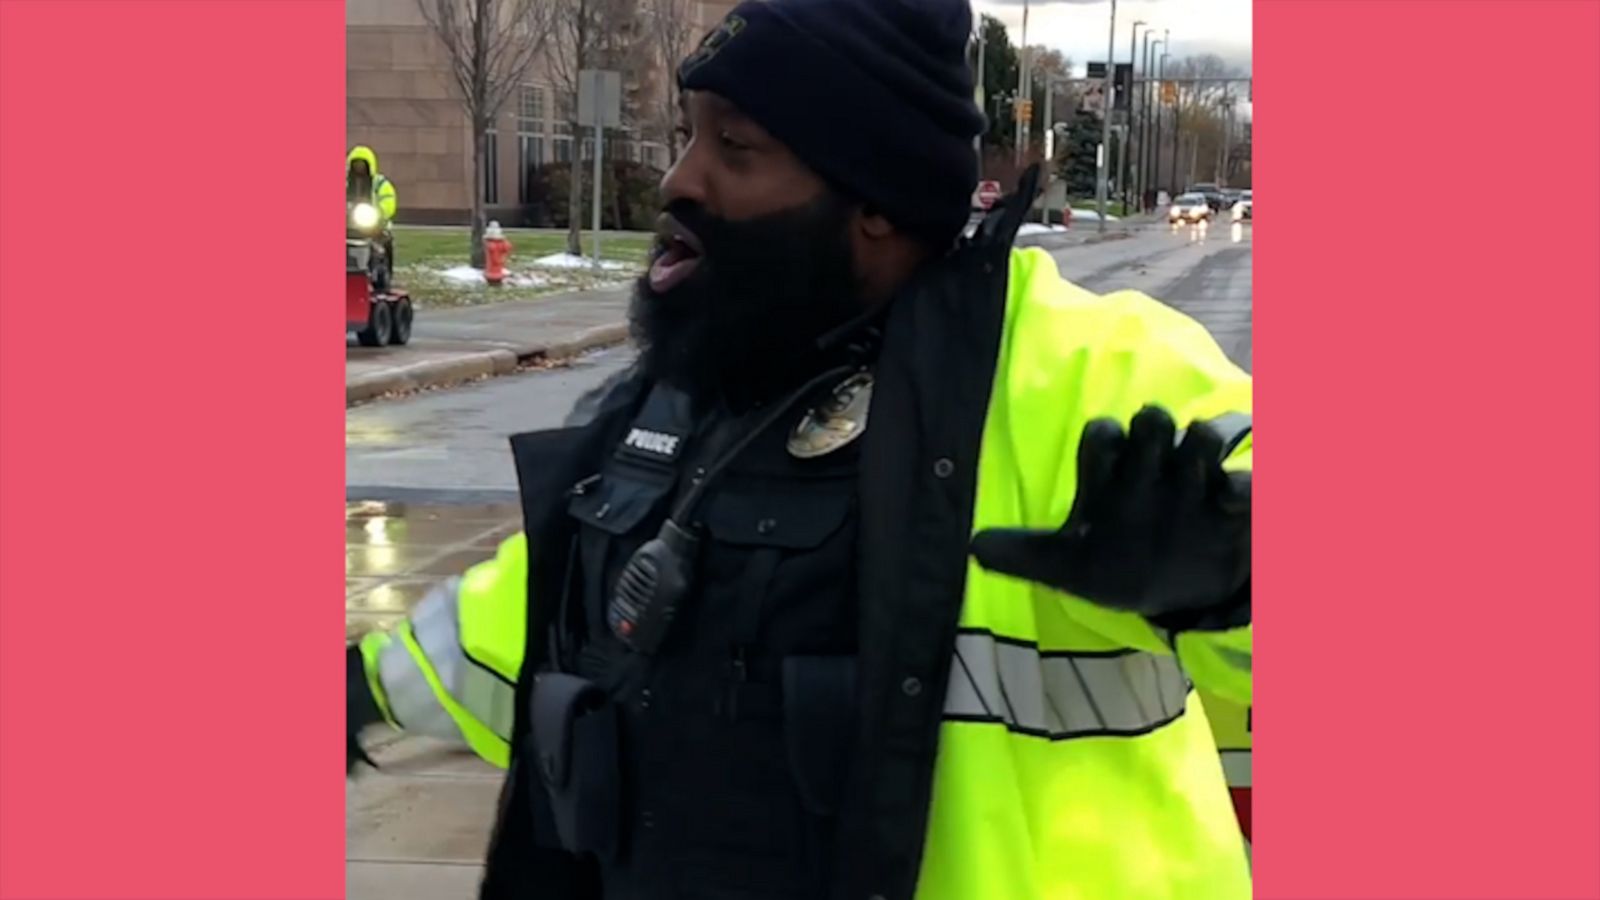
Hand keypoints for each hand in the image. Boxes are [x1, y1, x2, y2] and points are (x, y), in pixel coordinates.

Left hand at [970, 406, 1248, 619]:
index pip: (1102, 437)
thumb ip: (1025, 554)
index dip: (1103, 444)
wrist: (1183, 592)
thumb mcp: (1071, 568)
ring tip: (1198, 471)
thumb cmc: (1121, 564)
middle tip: (1150, 454)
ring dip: (1200, 441)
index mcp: (1112, 475)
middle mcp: (1154, 467)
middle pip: (1151, 421)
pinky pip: (1248, 480)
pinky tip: (1230, 501)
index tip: (1104, 467)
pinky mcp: (1240, 504)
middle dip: (1150, 429)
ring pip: (1203, 435)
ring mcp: (1199, 481)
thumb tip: (973, 547)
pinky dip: (1242, 484)